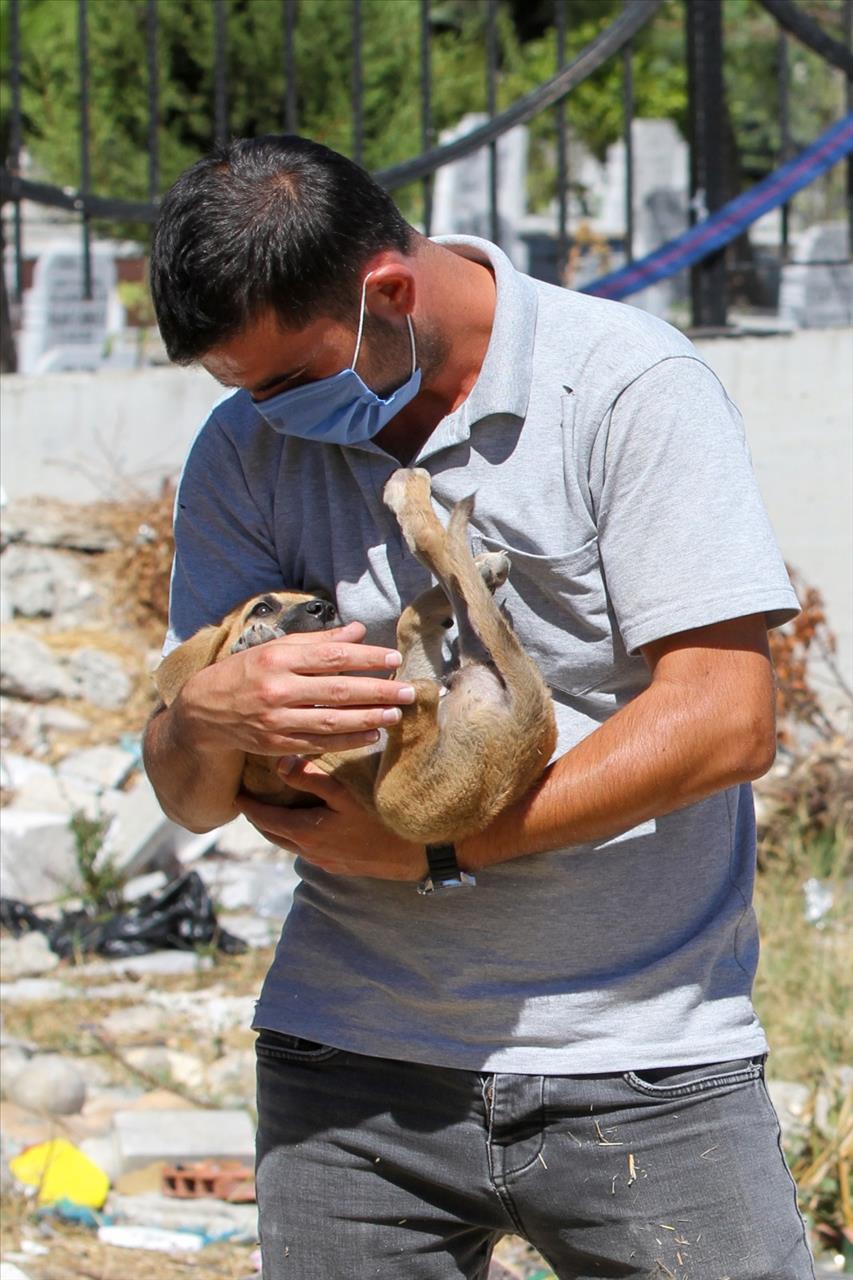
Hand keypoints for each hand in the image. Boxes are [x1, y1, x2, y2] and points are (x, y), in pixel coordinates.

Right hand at [172, 621, 415, 756]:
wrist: (205, 711)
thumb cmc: (247, 672)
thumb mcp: (276, 648)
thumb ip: (318, 641)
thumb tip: (358, 631)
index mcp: (278, 659)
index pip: (331, 657)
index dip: (366, 658)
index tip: (393, 659)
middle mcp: (277, 690)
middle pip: (337, 690)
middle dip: (377, 691)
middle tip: (407, 690)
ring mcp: (276, 720)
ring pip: (331, 720)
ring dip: (368, 718)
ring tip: (396, 714)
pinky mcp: (277, 744)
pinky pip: (320, 743)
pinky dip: (348, 740)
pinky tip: (372, 735)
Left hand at [238, 759, 426, 880]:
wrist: (414, 855)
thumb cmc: (381, 819)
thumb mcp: (345, 793)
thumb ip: (311, 778)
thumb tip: (279, 763)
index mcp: (305, 832)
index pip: (264, 818)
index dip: (247, 805)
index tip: (235, 792)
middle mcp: (308, 851)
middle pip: (272, 834)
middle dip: (258, 817)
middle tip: (249, 798)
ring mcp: (323, 861)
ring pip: (289, 844)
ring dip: (277, 827)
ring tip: (272, 808)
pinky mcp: (338, 866)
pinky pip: (306, 850)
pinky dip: (296, 835)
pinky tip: (305, 823)